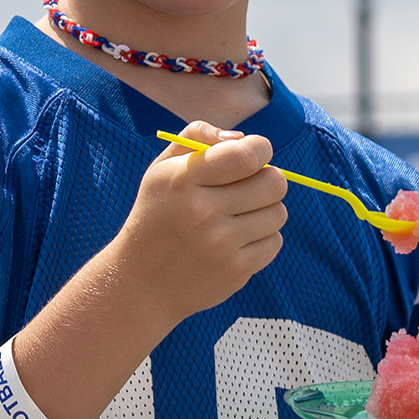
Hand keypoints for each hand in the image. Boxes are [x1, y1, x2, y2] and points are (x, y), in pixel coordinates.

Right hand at [110, 121, 287, 325]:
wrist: (141, 281)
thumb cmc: (157, 215)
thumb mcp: (162, 170)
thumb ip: (197, 137)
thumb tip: (241, 138)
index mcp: (184, 180)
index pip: (246, 156)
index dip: (260, 149)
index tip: (254, 155)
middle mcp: (202, 212)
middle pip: (273, 183)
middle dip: (268, 179)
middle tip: (251, 185)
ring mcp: (220, 244)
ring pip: (278, 213)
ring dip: (266, 210)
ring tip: (240, 215)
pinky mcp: (234, 271)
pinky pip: (274, 242)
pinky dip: (263, 238)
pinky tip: (238, 240)